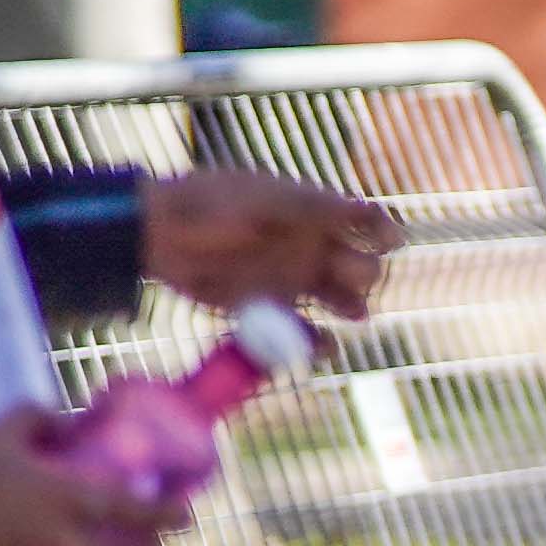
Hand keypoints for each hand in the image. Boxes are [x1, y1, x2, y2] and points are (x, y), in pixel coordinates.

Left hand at [147, 164, 396, 321]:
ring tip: (352, 315)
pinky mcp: (267, 308)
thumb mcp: (266, 198)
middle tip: (346, 281)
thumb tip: (359, 209)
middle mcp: (312, 247)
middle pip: (362, 266)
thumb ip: (312, 207)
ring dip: (351, 308)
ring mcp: (291, 280)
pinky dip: (315, 342)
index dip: (385, 232)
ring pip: (340, 300)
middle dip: (363, 275)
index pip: (368, 221)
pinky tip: (322, 347)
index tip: (388, 242)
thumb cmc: (213, 203)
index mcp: (318, 214)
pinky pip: (302, 330)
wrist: (158, 232)